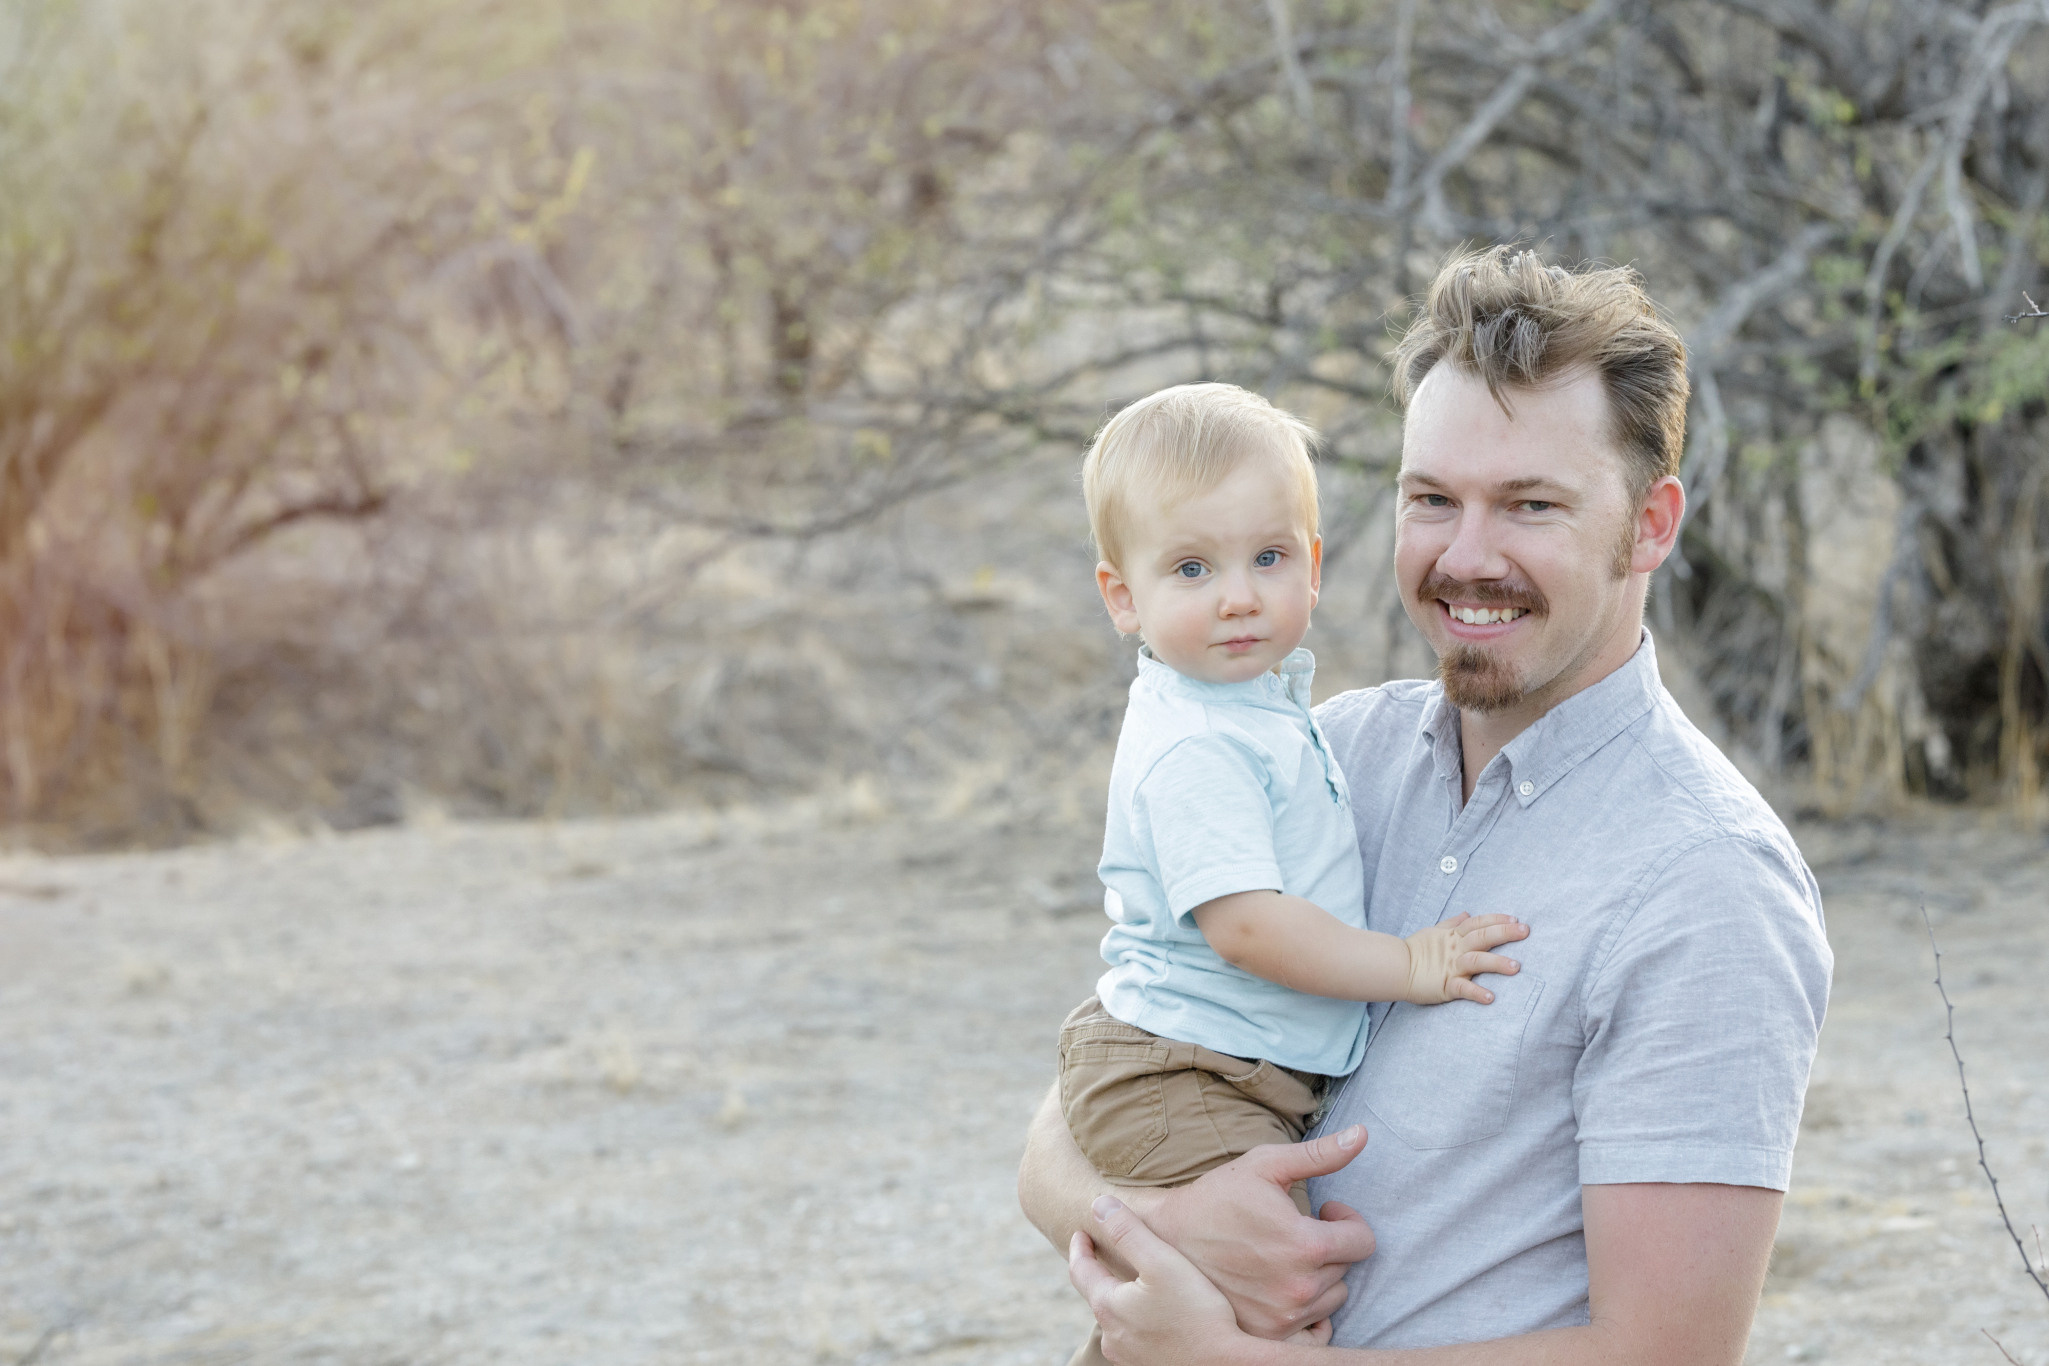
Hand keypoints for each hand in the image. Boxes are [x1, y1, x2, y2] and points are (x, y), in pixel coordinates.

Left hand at [1070, 1195, 1257, 1364]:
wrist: (1226, 1365)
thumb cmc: (1197, 1313)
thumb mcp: (1161, 1261)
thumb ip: (1128, 1231)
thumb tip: (1098, 1205)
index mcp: (1108, 1307)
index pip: (1080, 1271)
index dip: (1080, 1248)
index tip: (1081, 1233)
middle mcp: (1112, 1337)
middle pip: (1097, 1296)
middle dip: (1099, 1273)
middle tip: (1103, 1254)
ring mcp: (1129, 1357)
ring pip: (1116, 1320)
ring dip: (1120, 1299)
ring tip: (1132, 1284)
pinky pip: (1134, 1337)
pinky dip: (1137, 1320)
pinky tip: (1154, 1316)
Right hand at [1127, 1125, 1375, 1338]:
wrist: (1167, 1238)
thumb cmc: (1218, 1197)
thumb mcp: (1265, 1165)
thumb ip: (1319, 1154)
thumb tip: (1362, 1135)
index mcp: (1305, 1244)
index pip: (1363, 1241)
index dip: (1347, 1220)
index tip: (1325, 1210)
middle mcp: (1299, 1287)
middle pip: (1346, 1268)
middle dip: (1330, 1246)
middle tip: (1297, 1230)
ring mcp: (1285, 1316)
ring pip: (1332, 1297)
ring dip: (1320, 1276)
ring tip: (1286, 1256)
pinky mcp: (1270, 1334)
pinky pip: (1316, 1327)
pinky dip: (1308, 1309)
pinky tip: (1284, 1287)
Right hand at [1402, 911, 1526, 1003]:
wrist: (1394, 968)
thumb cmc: (1415, 951)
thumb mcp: (1434, 932)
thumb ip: (1452, 924)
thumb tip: (1467, 913)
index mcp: (1453, 936)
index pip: (1478, 923)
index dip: (1496, 919)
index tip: (1515, 918)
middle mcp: (1455, 949)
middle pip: (1482, 937)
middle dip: (1504, 932)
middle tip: (1525, 930)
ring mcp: (1451, 967)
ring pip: (1476, 961)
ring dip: (1497, 963)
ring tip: (1516, 967)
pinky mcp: (1445, 985)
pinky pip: (1462, 988)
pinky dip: (1476, 992)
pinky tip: (1490, 997)